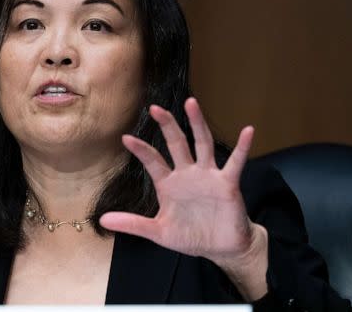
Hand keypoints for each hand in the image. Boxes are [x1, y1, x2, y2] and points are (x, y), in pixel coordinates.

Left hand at [100, 97, 267, 299]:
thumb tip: (103, 219)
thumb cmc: (190, 236)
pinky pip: (236, 162)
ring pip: (202, 144)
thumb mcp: (158, 232)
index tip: (126, 138)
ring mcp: (208, 176)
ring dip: (197, 124)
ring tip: (191, 103)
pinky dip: (243, 147)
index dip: (141, 150)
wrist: (220, 248)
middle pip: (176, 143)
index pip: (153, 161)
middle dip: (167, 126)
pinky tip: (248, 131)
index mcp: (168, 184)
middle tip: (155, 108)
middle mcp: (187, 174)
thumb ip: (133, 224)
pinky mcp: (227, 183)